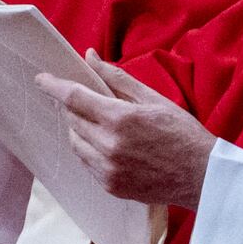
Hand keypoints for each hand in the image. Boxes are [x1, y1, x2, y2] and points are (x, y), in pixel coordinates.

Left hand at [38, 58, 213, 208]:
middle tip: (81, 99)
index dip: (53, 86)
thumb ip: (116, 78)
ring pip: (75, 143)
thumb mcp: (153, 98)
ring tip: (95, 121)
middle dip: (71, 106)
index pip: (74, 98)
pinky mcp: (111, 186)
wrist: (202, 176)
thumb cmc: (182, 133)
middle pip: (72, 120)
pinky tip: (104, 143)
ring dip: (77, 128)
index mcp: (120, 119)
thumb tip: (90, 57)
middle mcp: (109, 145)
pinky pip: (86, 163)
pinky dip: (88, 149)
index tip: (40, 78)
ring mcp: (108, 169)